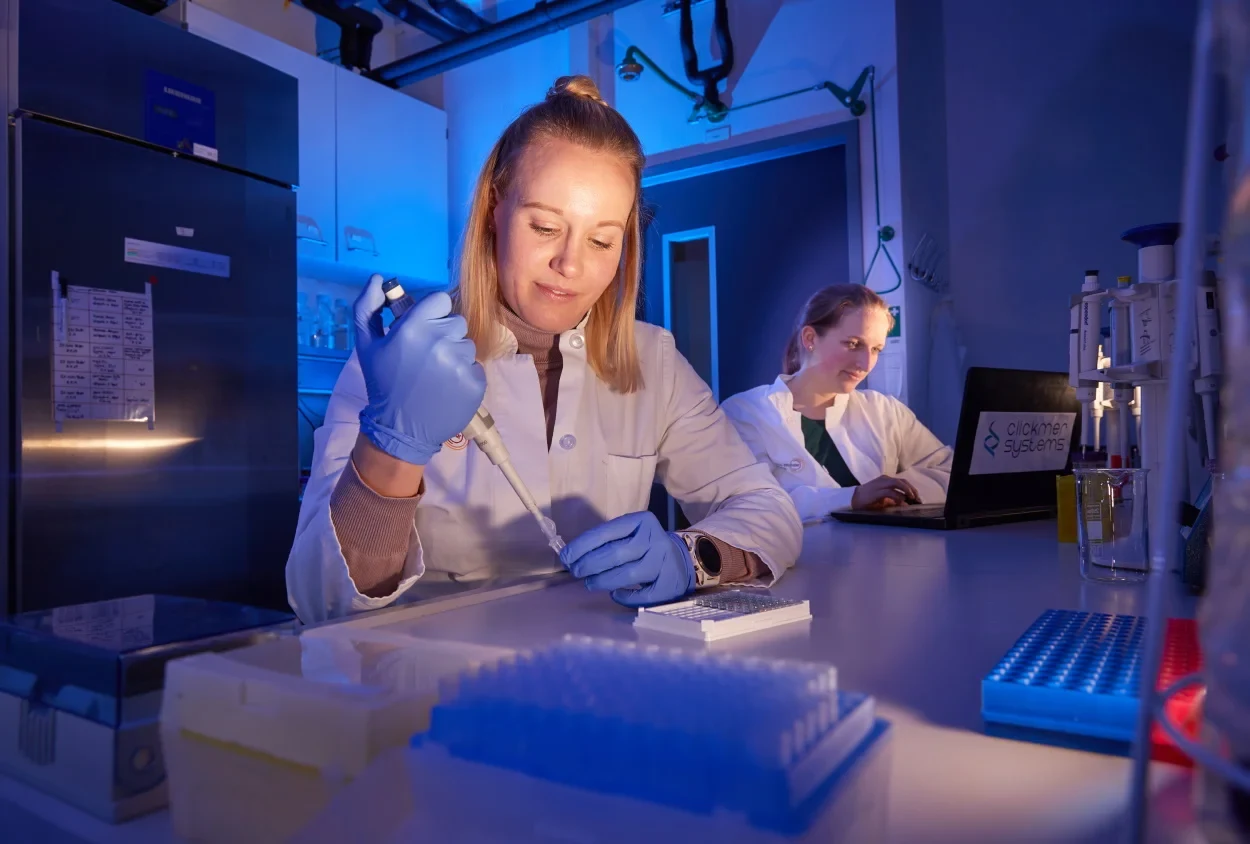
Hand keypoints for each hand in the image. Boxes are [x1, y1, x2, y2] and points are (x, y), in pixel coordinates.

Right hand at [354, 274, 485, 464]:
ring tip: (435, 374)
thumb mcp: (366, 344)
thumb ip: (368, 306)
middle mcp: (440, 340)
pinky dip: (464, 375)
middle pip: (456, 321)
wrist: (399, 428)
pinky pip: (475, 366)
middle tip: (426, 356)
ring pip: (467, 344)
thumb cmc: (382, 383)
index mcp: (414, 327)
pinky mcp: (475, 381)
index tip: (423, 328)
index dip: (432, 313)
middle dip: (443, 333)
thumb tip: (379, 278)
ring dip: (454, 355)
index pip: (441, 300)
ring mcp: (460, 362)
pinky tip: (446, 387)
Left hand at [559, 511, 694, 606]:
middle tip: (576, 572)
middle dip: (589, 564)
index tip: (566, 556)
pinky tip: (615, 594)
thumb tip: (572, 556)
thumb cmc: (646, 546)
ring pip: (628, 574)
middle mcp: (654, 540)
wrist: (684, 558)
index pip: (606, 532)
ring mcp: (663, 563)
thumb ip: (607, 541)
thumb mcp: (631, 534)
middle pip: (615, 553)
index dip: (582, 545)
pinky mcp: (669, 584)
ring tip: (589, 584)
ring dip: (603, 581)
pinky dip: (624, 596)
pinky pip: (642, 595)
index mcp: (641, 522)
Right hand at [851, 475, 920, 509]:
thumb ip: (893, 499)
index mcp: (886, 480)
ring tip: (912, 498)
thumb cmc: (868, 500)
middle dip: (912, 489)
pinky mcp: (877, 491)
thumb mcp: (883, 498)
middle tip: (918, 498)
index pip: (902, 481)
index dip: (911, 488)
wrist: (852, 499)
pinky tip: (903, 503)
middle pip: (902, 481)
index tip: (917, 497)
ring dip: (907, 491)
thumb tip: (905, 503)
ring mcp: (881, 484)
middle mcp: (885, 479)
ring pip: (898, 483)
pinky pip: (891, 492)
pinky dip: (898, 497)